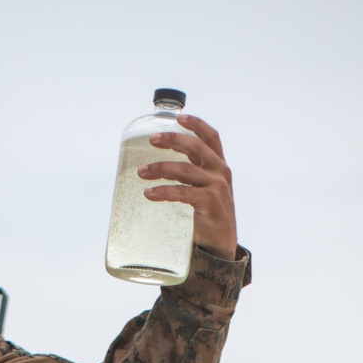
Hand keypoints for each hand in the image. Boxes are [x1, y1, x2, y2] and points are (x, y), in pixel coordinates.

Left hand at [139, 114, 236, 260]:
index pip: (211, 137)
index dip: (196, 124)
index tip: (178, 117)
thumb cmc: (209, 217)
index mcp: (219, 166)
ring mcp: (216, 187)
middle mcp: (220, 172)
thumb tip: (164, 167)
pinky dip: (164, 191)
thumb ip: (193, 176)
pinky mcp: (209, 202)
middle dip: (172, 140)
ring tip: (142, 172)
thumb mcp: (205, 190)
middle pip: (196, 147)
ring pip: (185, 170)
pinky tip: (149, 193)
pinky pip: (182, 192)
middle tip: (152, 139)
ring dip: (160, 168)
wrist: (221, 245)